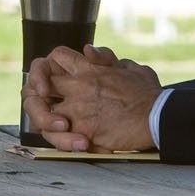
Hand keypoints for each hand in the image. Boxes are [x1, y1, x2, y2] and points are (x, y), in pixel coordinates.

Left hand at [23, 45, 160, 152]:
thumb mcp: (131, 67)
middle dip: (37, 99)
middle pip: (39, 87)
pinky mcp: (83, 130)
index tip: (53, 80)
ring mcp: (78, 109)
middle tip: (45, 109)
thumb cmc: (149, 95)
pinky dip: (64, 143)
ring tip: (61, 130)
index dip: (49, 68)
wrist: (157, 116)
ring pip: (43, 116)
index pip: (56, 57)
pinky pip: (60, 137)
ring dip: (47, 125)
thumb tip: (91, 52)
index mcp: (89, 68)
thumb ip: (108, 59)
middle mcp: (78, 85)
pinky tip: (79, 143)